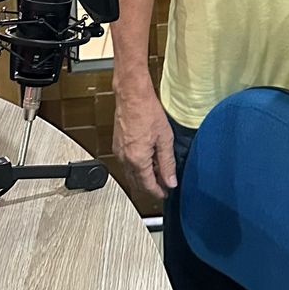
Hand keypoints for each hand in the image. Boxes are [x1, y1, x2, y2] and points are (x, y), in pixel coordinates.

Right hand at [112, 78, 176, 201]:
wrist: (132, 95)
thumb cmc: (147, 111)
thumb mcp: (164, 139)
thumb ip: (167, 163)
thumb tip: (170, 181)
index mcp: (137, 159)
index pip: (147, 185)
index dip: (158, 192)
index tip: (165, 194)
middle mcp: (125, 159)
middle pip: (137, 182)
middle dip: (150, 187)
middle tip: (163, 187)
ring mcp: (119, 152)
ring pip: (131, 174)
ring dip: (143, 177)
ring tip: (158, 174)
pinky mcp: (117, 145)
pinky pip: (126, 163)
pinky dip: (136, 167)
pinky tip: (147, 161)